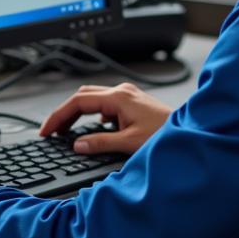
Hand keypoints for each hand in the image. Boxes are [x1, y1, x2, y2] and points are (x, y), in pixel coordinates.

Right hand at [39, 82, 170, 156]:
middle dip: (65, 113)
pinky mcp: (134, 103)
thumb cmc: (167, 135)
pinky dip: (93, 114)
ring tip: (67, 130)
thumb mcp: (130, 143)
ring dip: (78, 112)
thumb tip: (78, 145)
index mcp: (118, 98)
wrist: (192, 133)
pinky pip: (106, 103)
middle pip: (83, 96)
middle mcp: (122, 92)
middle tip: (52, 131)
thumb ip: (101, 143)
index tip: (47, 130)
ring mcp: (129, 96)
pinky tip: (95, 128)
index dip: (59, 116)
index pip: (78, 102)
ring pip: (94, 98)